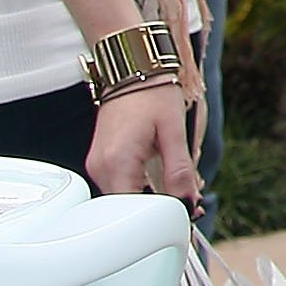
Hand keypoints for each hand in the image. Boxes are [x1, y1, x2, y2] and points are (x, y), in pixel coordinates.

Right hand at [86, 80, 198, 204]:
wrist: (133, 70)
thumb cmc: (153, 94)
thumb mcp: (174, 131)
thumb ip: (180, 170)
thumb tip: (188, 201)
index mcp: (117, 161)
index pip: (132, 209)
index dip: (159, 215)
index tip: (186, 213)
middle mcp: (100, 167)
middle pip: (125, 208)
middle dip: (156, 209)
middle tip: (188, 204)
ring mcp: (96, 165)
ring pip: (121, 198)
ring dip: (148, 200)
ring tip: (178, 193)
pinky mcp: (100, 161)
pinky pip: (118, 185)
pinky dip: (138, 189)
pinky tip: (159, 184)